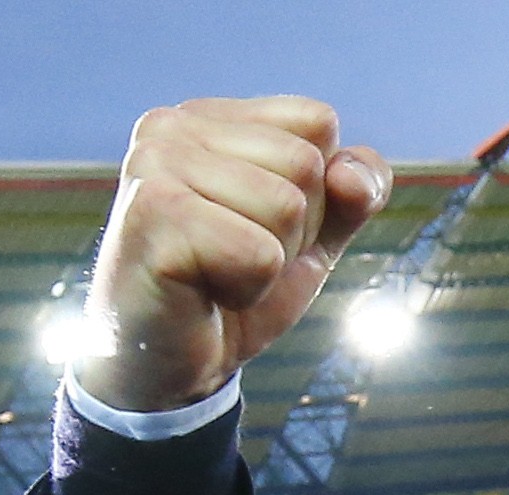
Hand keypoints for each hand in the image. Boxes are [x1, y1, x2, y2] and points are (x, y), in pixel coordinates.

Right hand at [77, 96, 391, 411]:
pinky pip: (260, 254)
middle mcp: (172, 125)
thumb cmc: (234, 289)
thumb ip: (355, 193)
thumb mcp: (315, 235)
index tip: (258, 226)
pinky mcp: (153, 214)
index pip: (318, 124)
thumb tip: (349, 175)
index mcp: (210, 117)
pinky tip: (203, 291)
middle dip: (293, 232)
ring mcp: (155, 164)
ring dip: (270, 263)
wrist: (167, 363)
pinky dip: (249, 289)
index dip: (317, 194)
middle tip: (233, 259)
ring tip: (218, 273)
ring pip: (287, 206)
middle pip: (307, 165)